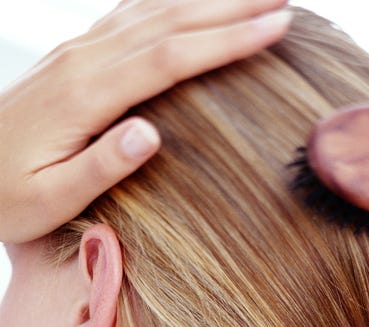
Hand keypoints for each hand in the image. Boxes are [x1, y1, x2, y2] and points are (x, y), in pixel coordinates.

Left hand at [0, 0, 291, 244]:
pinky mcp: (71, 58)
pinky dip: (167, 4)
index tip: (275, 27)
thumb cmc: (4, 196)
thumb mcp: (49, 198)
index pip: (168, 58)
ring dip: (204, 0)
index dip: (225, 41)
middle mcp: (81, 62)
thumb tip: (152, 132)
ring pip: (150, 12)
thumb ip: (100, 166)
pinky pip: (127, 17)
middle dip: (230, 8)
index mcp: (83, 96)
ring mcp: (74, 53)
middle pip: (168, 22)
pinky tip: (187, 3)